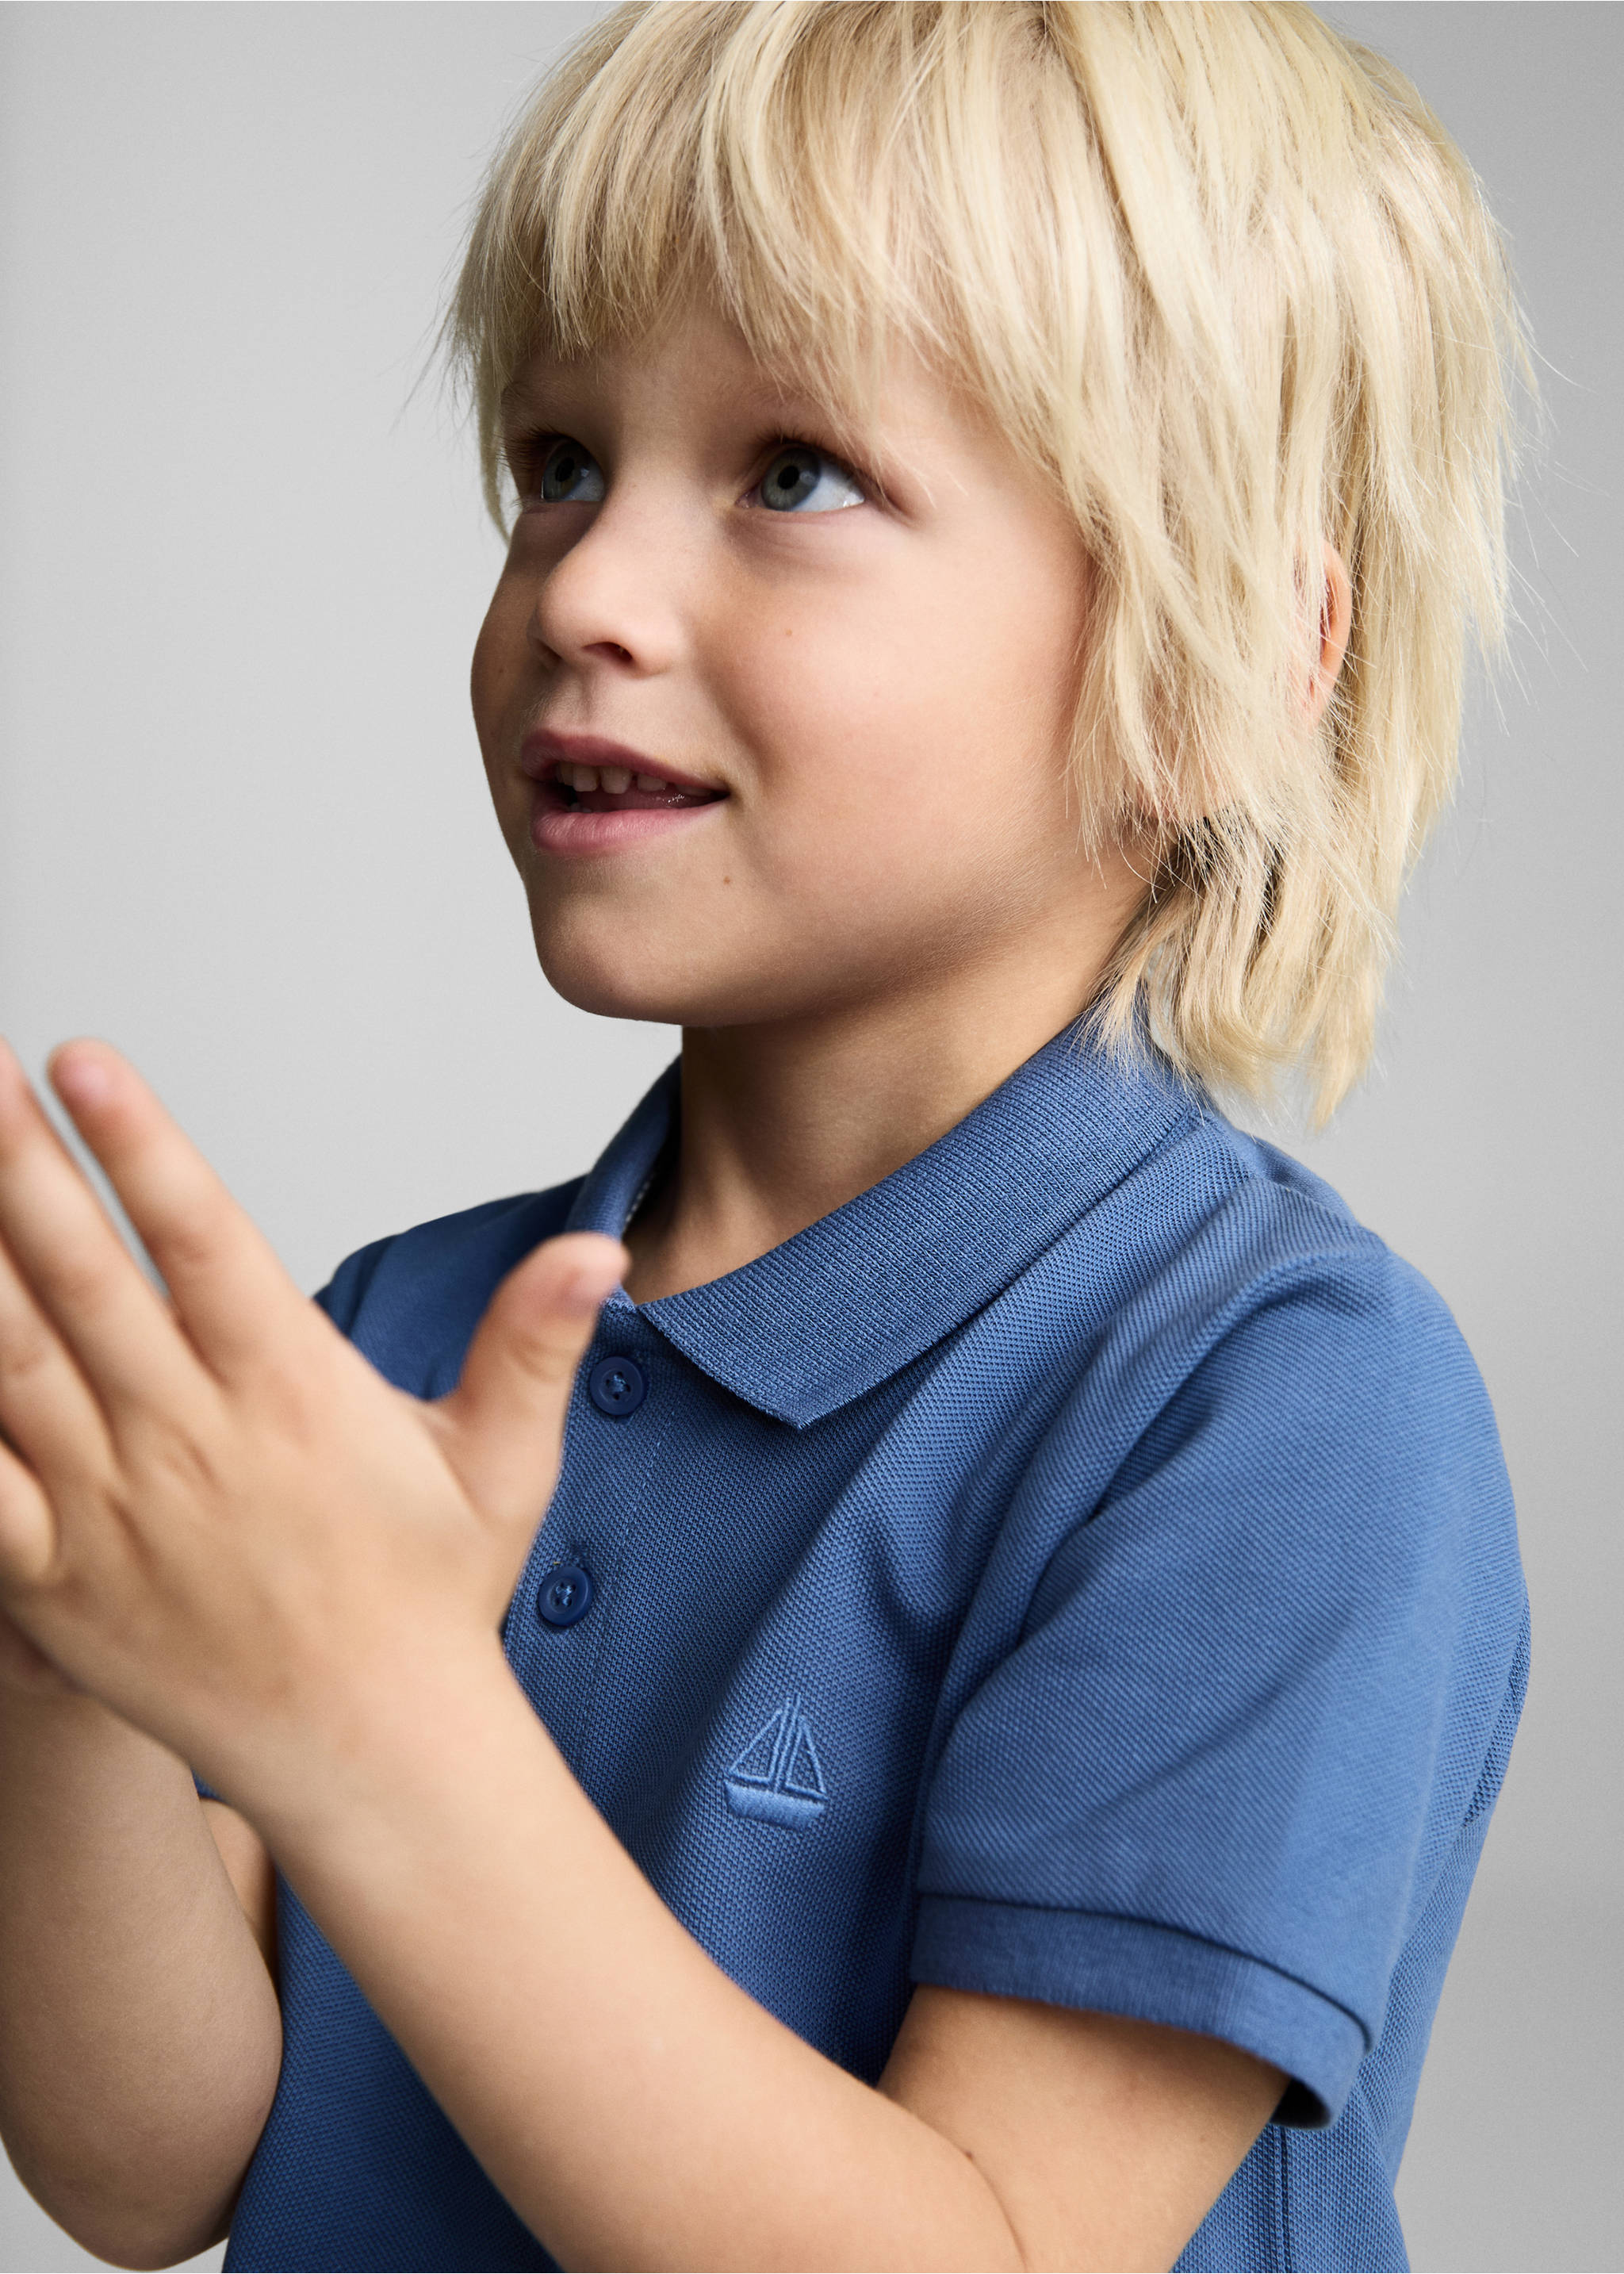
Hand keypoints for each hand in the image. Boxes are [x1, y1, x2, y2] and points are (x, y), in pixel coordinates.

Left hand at [0, 1035, 626, 1812]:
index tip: (84, 1058)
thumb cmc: (430, 1599)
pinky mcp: (53, 1579)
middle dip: (14, 1163)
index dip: (141, 1146)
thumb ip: (533, 1343)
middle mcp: (193, 1443)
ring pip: (11, 1365)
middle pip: (83, 1279)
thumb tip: (597, 1249)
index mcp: (295, 1396)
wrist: (370, 1757)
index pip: (202, 1241)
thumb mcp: (502, 1463)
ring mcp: (112, 1512)